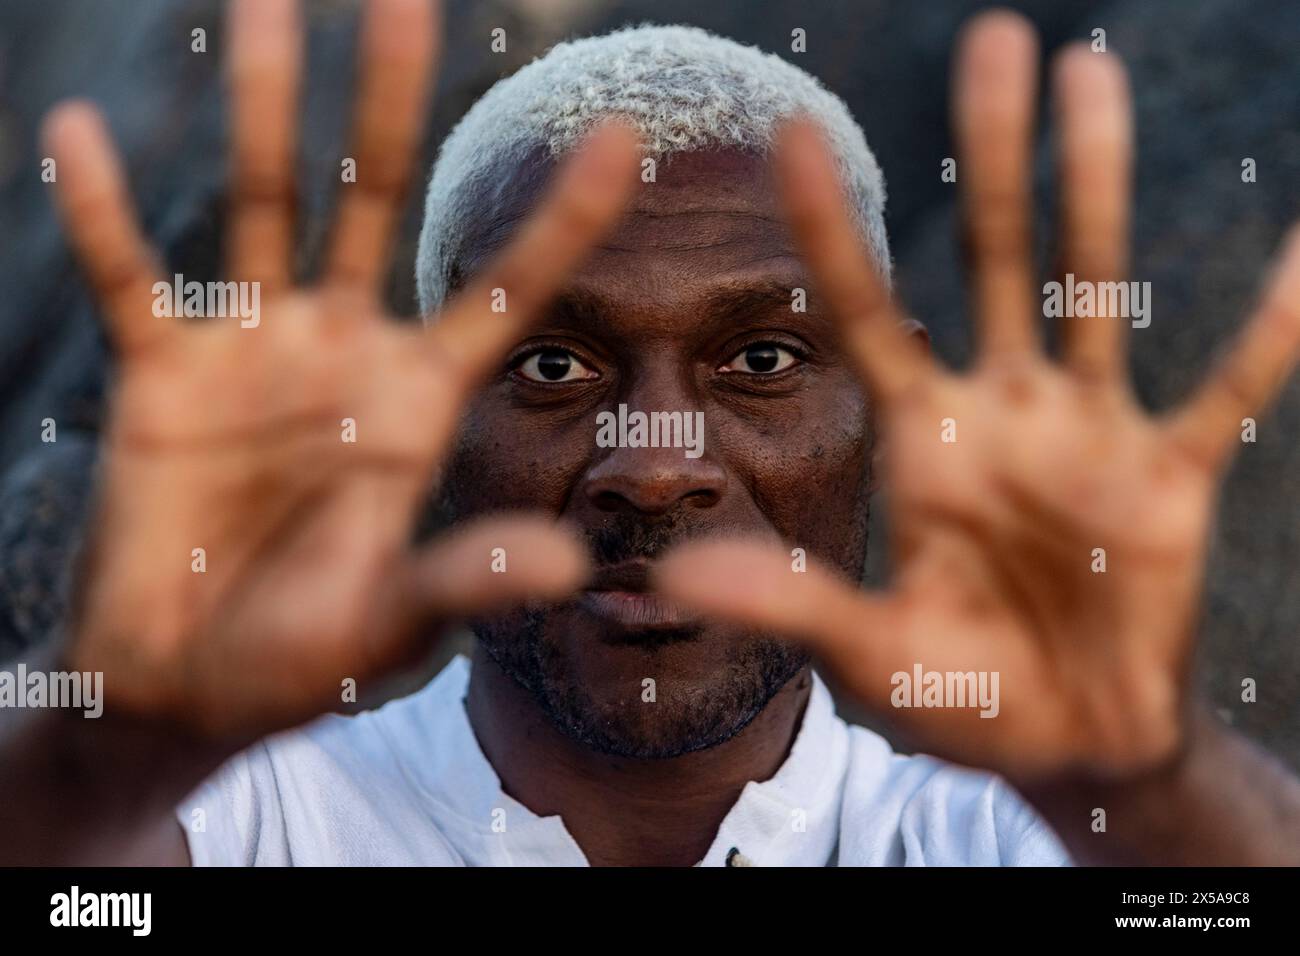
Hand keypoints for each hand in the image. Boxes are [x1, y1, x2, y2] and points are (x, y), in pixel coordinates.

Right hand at [46, 0, 636, 737]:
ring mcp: (254, 350)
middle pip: (374, 203)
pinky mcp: (163, 371)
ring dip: (267, 111)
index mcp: (418, 400)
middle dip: (394, 105)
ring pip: (262, 206)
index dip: (565, 220)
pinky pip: (131, 278)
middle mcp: (344, 350)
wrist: (187, 683)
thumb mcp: (394, 623)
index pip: (505, 293)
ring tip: (271, 6)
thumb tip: (567, 565)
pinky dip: (103, 216)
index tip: (629, 136)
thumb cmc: (303, 656)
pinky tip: (81, 134)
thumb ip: (465, 580)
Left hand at [656, 11, 1299, 781]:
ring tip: (1093, 73)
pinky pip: (1228, 392)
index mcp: (921, 440)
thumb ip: (789, 603)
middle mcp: (1002, 411)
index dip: (834, 231)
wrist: (1065, 739)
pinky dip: (1267, 333)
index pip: (867, 315)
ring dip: (1100, 185)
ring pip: (1095, 287)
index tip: (795, 133)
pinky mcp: (1171, 476)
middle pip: (995, 260)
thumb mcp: (866, 655)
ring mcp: (1089, 433)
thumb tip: (671, 577)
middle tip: (993, 38)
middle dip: (996, 157)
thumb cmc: (958, 693)